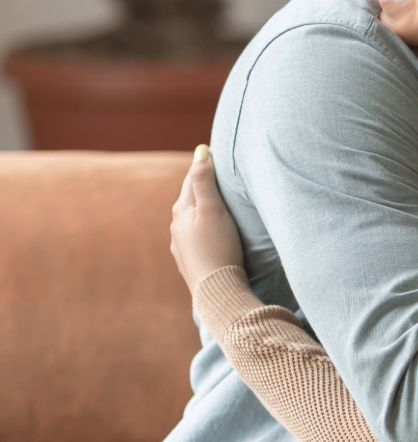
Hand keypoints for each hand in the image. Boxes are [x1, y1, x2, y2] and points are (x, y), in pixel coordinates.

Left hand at [169, 145, 246, 290]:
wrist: (215, 290)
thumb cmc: (218, 246)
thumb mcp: (212, 209)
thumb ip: (205, 182)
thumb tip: (200, 152)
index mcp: (182, 211)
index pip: (191, 181)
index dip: (203, 167)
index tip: (211, 153)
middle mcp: (176, 227)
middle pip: (189, 200)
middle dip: (201, 189)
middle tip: (216, 177)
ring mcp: (181, 246)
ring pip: (191, 221)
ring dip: (202, 212)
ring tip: (216, 207)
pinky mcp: (190, 262)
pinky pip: (195, 239)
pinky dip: (203, 231)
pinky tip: (211, 236)